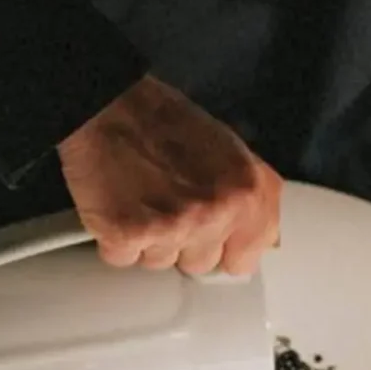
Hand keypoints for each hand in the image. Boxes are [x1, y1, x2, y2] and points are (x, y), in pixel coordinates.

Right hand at [55, 74, 281, 276]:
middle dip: (181, 241)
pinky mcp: (129, 234)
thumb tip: (263, 241)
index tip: (209, 234)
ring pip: (159, 262)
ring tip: (139, 197)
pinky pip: (123, 258)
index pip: (245, 260)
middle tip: (165, 201)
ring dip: (147, 239)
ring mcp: (173, 226)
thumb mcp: (229, 151)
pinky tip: (117, 205)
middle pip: (199, 264)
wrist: (108, 105)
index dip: (221, 247)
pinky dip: (114, 238)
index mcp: (249, 191)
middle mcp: (216, 212)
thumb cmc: (162, 122)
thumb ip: (249, 199)